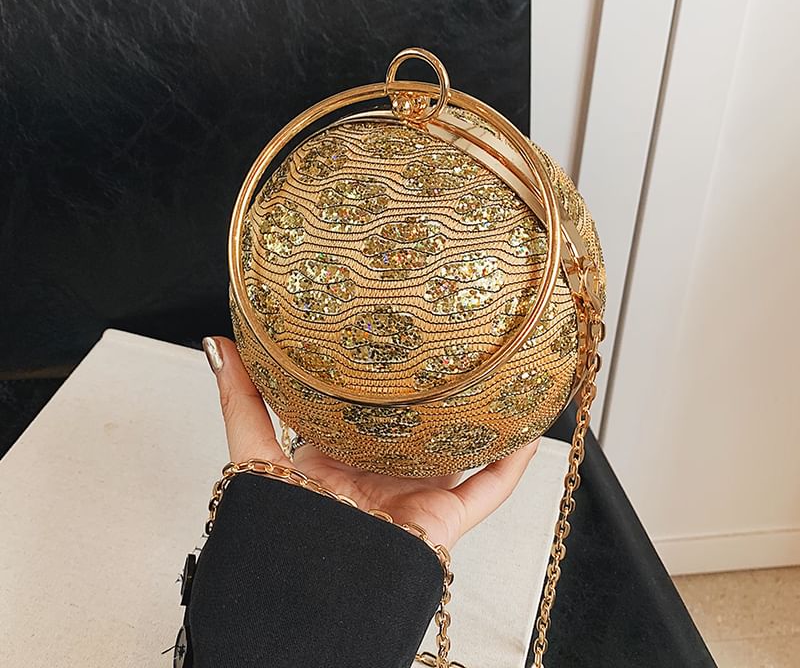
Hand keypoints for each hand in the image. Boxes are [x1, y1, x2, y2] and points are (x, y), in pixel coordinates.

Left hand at [203, 337, 538, 548]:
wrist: (306, 590)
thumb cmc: (277, 531)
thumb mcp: (255, 451)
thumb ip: (242, 398)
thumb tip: (217, 342)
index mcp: (339, 459)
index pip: (366, 412)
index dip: (383, 381)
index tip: (398, 341)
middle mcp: (381, 475)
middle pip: (418, 430)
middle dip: (436, 396)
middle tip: (455, 351)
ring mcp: (415, 498)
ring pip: (459, 455)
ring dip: (481, 424)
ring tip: (498, 380)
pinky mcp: (443, 522)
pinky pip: (487, 491)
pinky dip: (511, 464)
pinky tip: (526, 430)